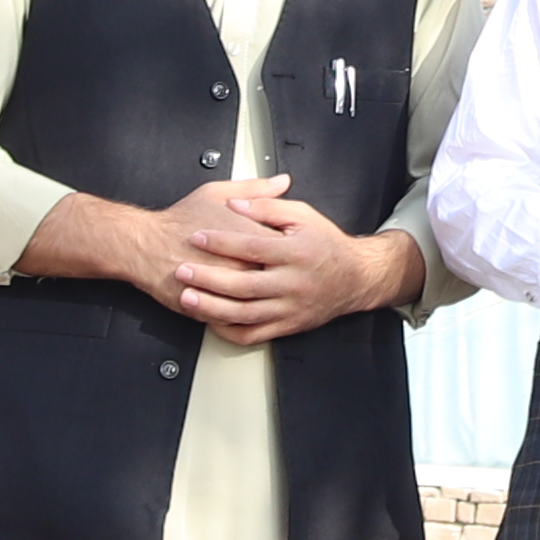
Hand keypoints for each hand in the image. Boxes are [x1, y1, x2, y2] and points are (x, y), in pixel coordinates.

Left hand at [156, 176, 407, 345]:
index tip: (197, 236)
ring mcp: (290, 309)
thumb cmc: (327, 245)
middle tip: (182, 270)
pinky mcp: (288, 326)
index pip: (252, 247)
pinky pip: (254, 334)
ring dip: (212, 308)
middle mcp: (293, 284)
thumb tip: (236, 204)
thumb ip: (268, 207)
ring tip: (188, 298)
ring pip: (245, 314)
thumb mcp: (304, 215)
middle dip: (208, 278)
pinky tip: (211, 320)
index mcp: (296, 253)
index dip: (222, 241)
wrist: (356, 278)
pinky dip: (229, 330)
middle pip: (244, 285)